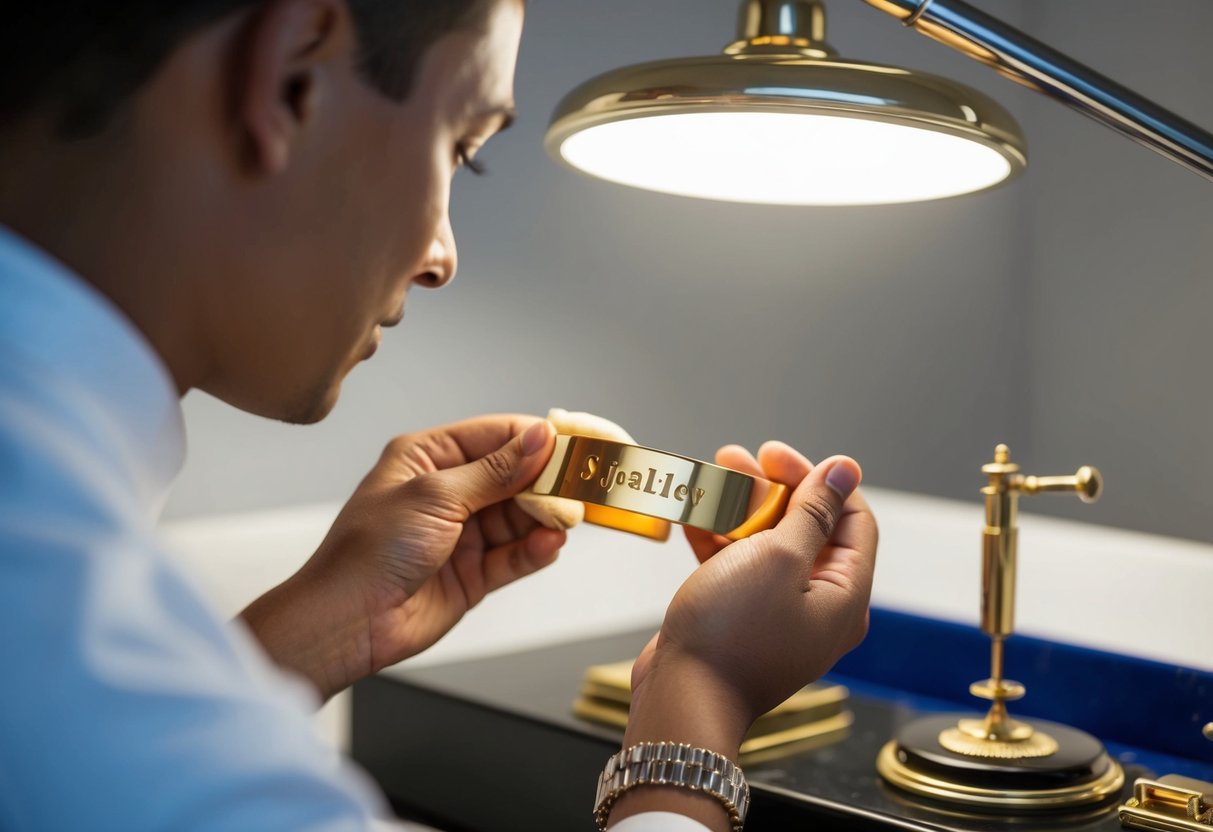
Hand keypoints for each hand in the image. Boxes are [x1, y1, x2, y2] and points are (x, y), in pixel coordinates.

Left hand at [241, 415, 564, 698]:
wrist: (346, 622)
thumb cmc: (369, 551)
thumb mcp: (436, 496)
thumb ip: (495, 470)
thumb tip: (540, 439)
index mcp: (427, 458)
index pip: (495, 436)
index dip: (535, 439)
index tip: (573, 444)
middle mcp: (447, 492)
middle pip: (514, 477)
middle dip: (547, 481)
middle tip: (581, 484)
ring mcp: (461, 533)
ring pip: (519, 517)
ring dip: (544, 518)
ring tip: (568, 518)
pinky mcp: (472, 573)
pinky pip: (514, 555)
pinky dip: (535, 550)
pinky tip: (550, 544)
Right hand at [609, 442, 876, 829]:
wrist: (682, 697)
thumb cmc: (733, 631)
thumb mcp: (778, 558)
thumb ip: (813, 511)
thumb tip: (846, 470)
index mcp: (844, 595)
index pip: (852, 519)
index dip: (818, 479)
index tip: (775, 454)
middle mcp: (818, 605)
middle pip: (806, 528)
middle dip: (771, 488)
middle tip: (736, 459)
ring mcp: (777, 614)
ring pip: (766, 545)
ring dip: (740, 508)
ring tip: (711, 476)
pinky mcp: (740, 619)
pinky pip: (737, 568)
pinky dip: (718, 538)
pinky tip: (693, 512)